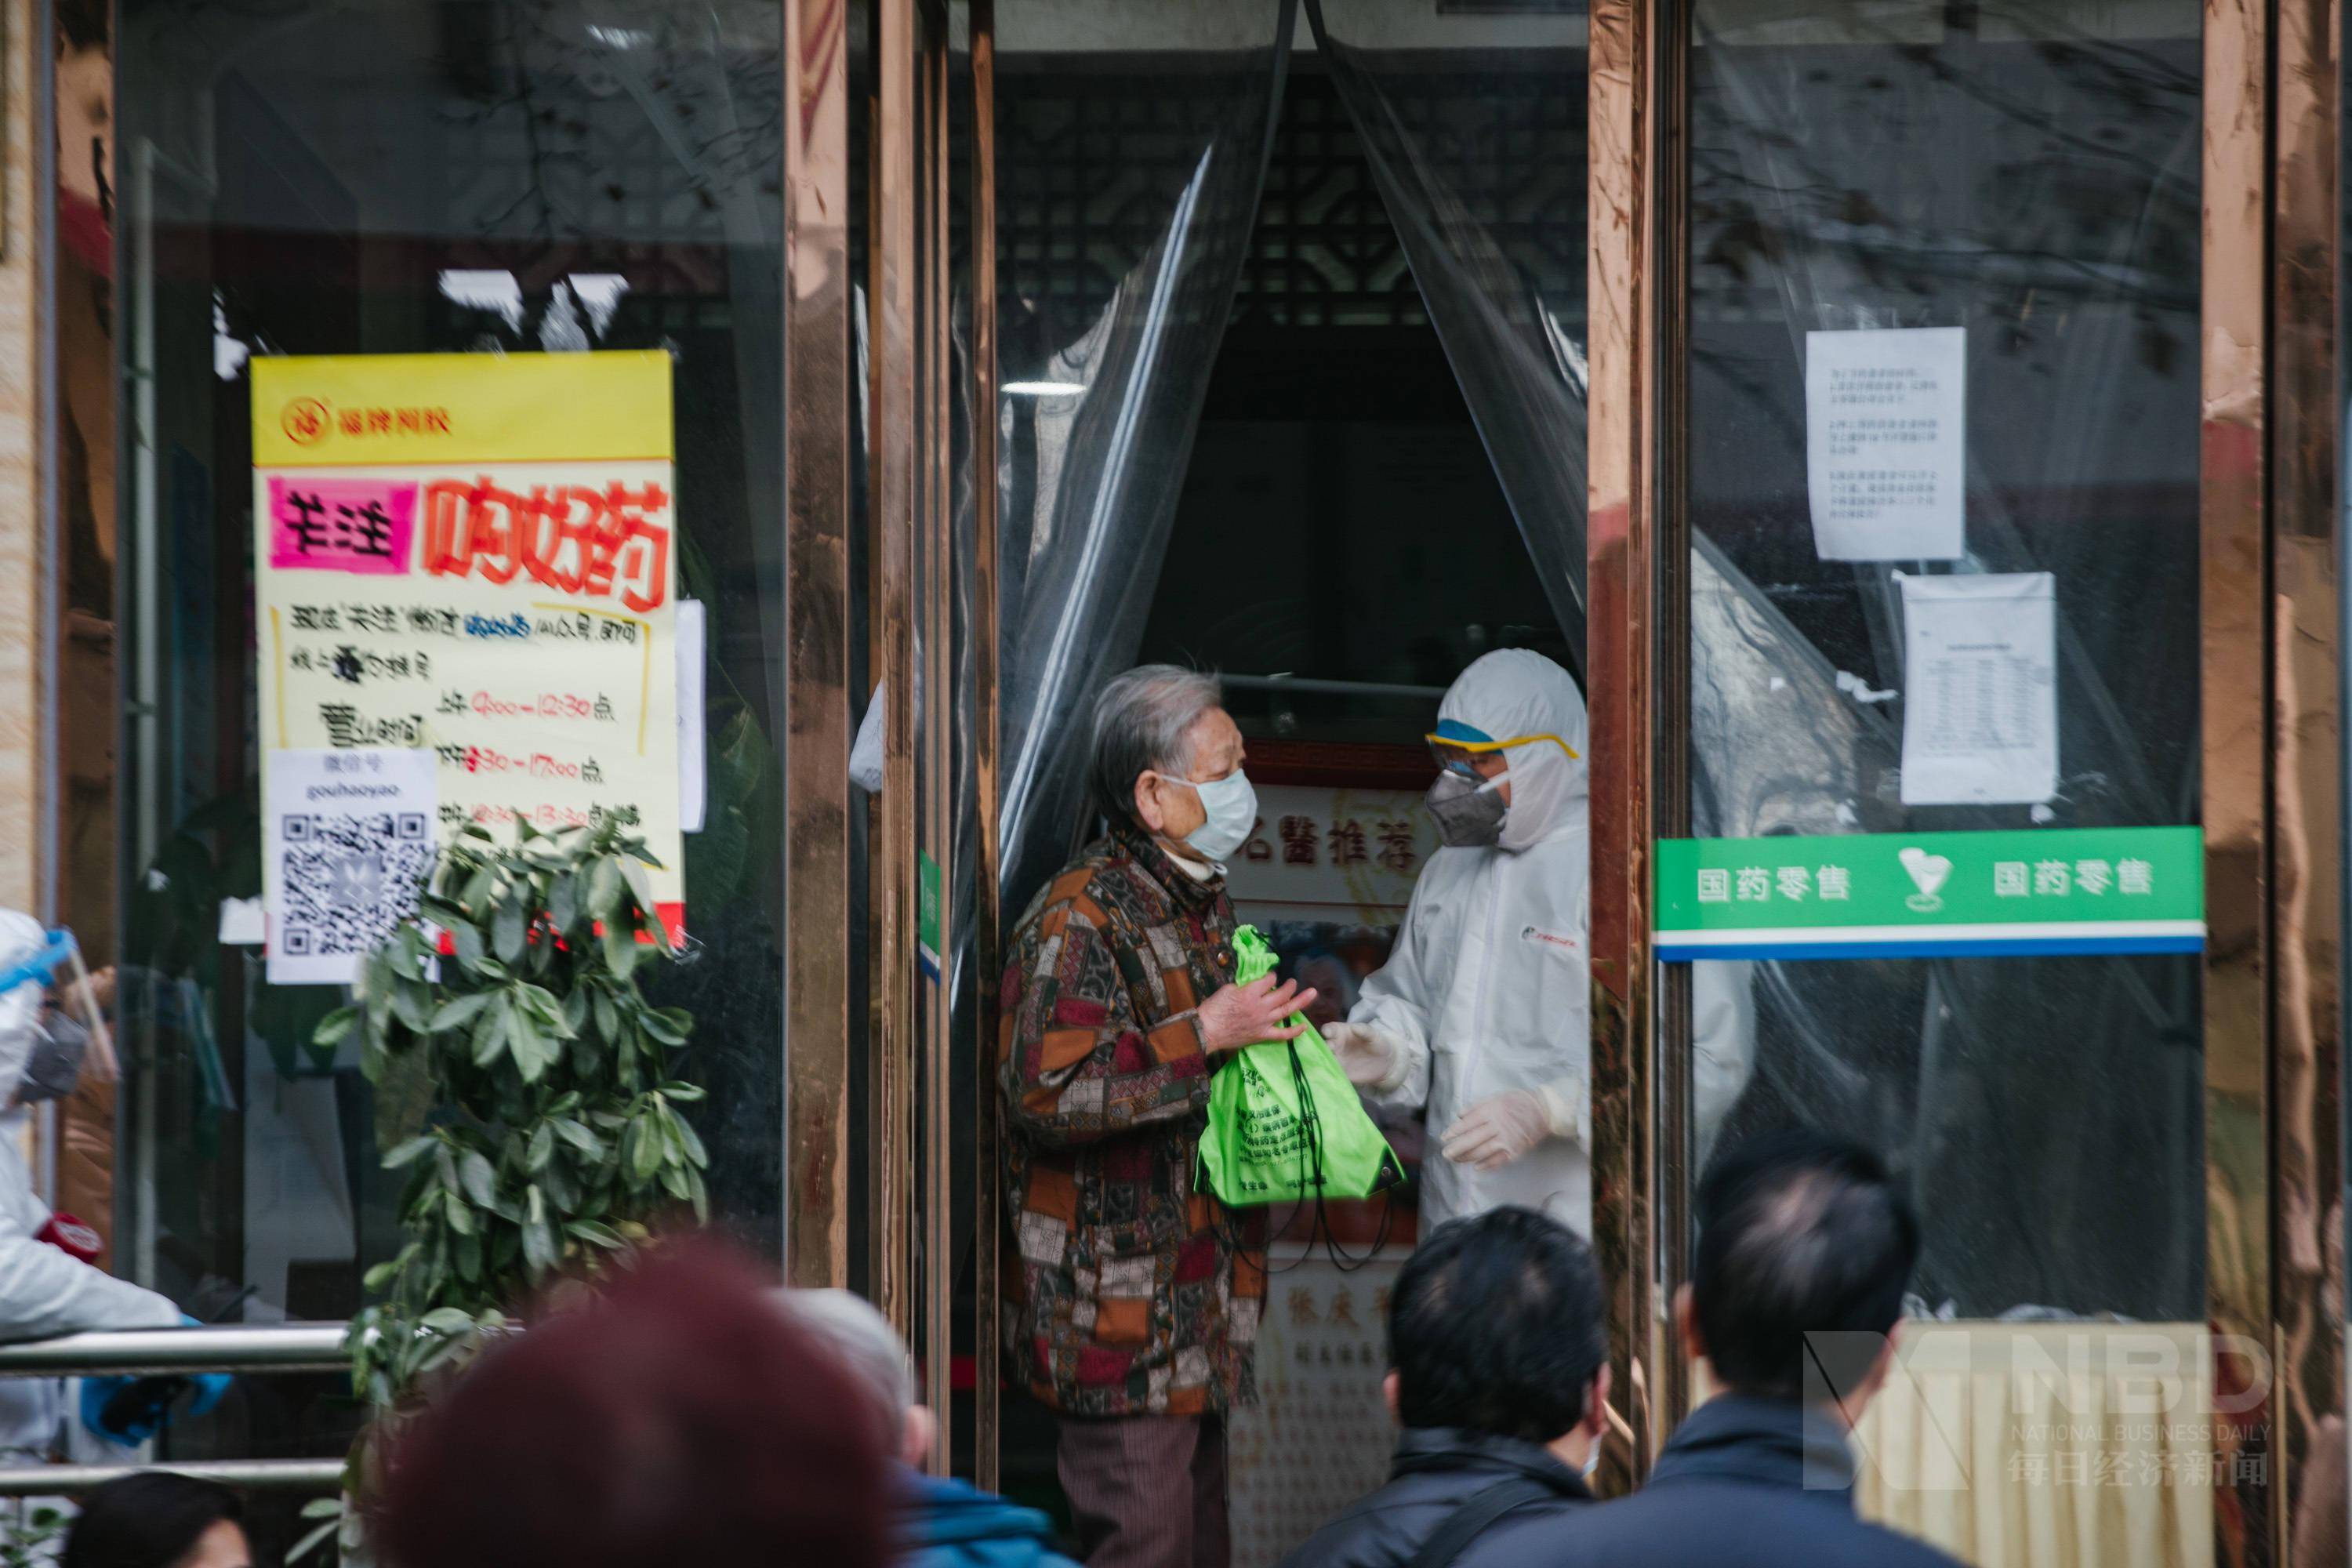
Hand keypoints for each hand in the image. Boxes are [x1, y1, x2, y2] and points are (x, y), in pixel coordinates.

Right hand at [1197, 974, 1318, 1055]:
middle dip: (1290, 985)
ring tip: (1311, 993)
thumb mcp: (1228, 989)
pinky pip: (1282, 1034)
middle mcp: (1261, 1007)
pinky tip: (1305, 1026)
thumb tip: (1255, 986)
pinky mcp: (1263, 1035)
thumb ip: (1245, 986)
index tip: (1270, 977)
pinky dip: (1295, 1031)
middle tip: (1293, 982)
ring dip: (1300, 1000)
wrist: (1207, 1030)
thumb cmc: (1214, 1008)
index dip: (1272, 976)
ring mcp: (1264, 1022)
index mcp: (1251, 993)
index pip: (1269, 980)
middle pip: (1282, 993)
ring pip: (1287, 1010)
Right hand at [1322, 1022, 1402, 1089]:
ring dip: (1324, 1062)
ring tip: (1327, 1064)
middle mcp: (1335, 1045)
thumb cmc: (1378, 1043)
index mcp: (1341, 1032)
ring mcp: (1336, 1060)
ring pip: (1325, 1060)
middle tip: (1330, 1050)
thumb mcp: (1374, 1035)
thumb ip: (1365, 1030)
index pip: (1329, 1029)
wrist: (1385, 1063)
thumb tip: (1354, 1027)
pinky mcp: (1340, 1072)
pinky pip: (1332, 1073)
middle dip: (1324, 1048)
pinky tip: (1330, 1076)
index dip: (1327, 1030)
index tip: (1328, 1033)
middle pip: (1324, 1045)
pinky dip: (1329, 1074)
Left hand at [1440, 1088, 1562, 1171]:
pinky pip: (1497, 1160)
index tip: (1444, 1138)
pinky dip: (1486, 1165)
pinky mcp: (1515, 1150)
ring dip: (1467, 1157)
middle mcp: (1497, 1126)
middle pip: (1472, 1140)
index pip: (1467, 1123)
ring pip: (1482, 1152)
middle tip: (1445, 1154)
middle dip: (1456, 1148)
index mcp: (1491, 1111)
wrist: (1544, 1110)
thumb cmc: (1518, 1101)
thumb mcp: (1496, 1097)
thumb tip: (1459, 1116)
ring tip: (1456, 1160)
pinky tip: (1476, 1167)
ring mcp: (1506, 1140)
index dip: (1454, 1132)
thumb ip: (1477, 1106)